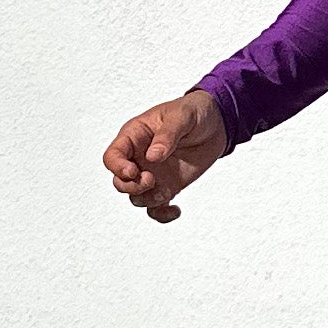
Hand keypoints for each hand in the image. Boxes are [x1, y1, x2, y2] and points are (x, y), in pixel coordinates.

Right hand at [103, 88, 228, 222]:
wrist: (215, 124)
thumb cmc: (192, 112)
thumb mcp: (181, 116)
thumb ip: (167, 135)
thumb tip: (153, 156)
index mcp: (134, 137)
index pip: (112, 156)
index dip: (117, 167)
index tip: (134, 171)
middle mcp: (139, 158)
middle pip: (120, 182)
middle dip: (131, 187)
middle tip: (151, 180)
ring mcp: (152, 174)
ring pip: (136, 197)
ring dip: (147, 200)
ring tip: (166, 193)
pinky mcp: (167, 187)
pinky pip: (156, 208)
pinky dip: (162, 215)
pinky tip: (176, 211)